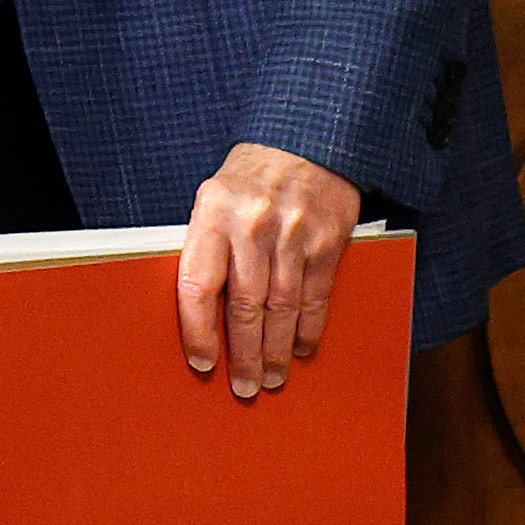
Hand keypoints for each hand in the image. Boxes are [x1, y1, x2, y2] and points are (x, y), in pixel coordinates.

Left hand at [176, 142, 360, 397]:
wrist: (306, 137)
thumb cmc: (251, 176)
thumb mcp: (215, 198)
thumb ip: (208, 247)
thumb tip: (198, 313)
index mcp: (213, 214)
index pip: (198, 285)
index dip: (198, 331)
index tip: (201, 362)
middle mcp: (252, 225)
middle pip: (245, 307)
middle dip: (243, 355)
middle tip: (243, 387)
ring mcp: (293, 234)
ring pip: (281, 309)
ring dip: (275, 352)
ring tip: (270, 378)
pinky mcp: (327, 240)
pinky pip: (315, 297)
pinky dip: (308, 330)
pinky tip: (299, 348)